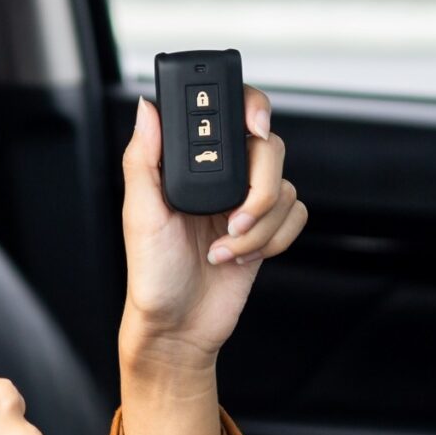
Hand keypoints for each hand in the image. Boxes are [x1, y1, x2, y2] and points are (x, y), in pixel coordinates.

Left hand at [118, 84, 305, 368]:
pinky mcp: (268, 229)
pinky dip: (273, 240)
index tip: (254, 126)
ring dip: (258, 227)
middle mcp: (222, 178)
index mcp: (190, 165)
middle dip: (258, 191)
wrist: (179, 327)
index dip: (250, 108)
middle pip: (269, 149)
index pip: (227, 114)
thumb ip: (143, 157)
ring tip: (224, 248)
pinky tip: (240, 256)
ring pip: (285, 188)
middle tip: (233, 218)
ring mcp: (246, 202)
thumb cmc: (152, 275)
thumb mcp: (139, 213)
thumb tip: (147, 109)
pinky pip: (296, 216)